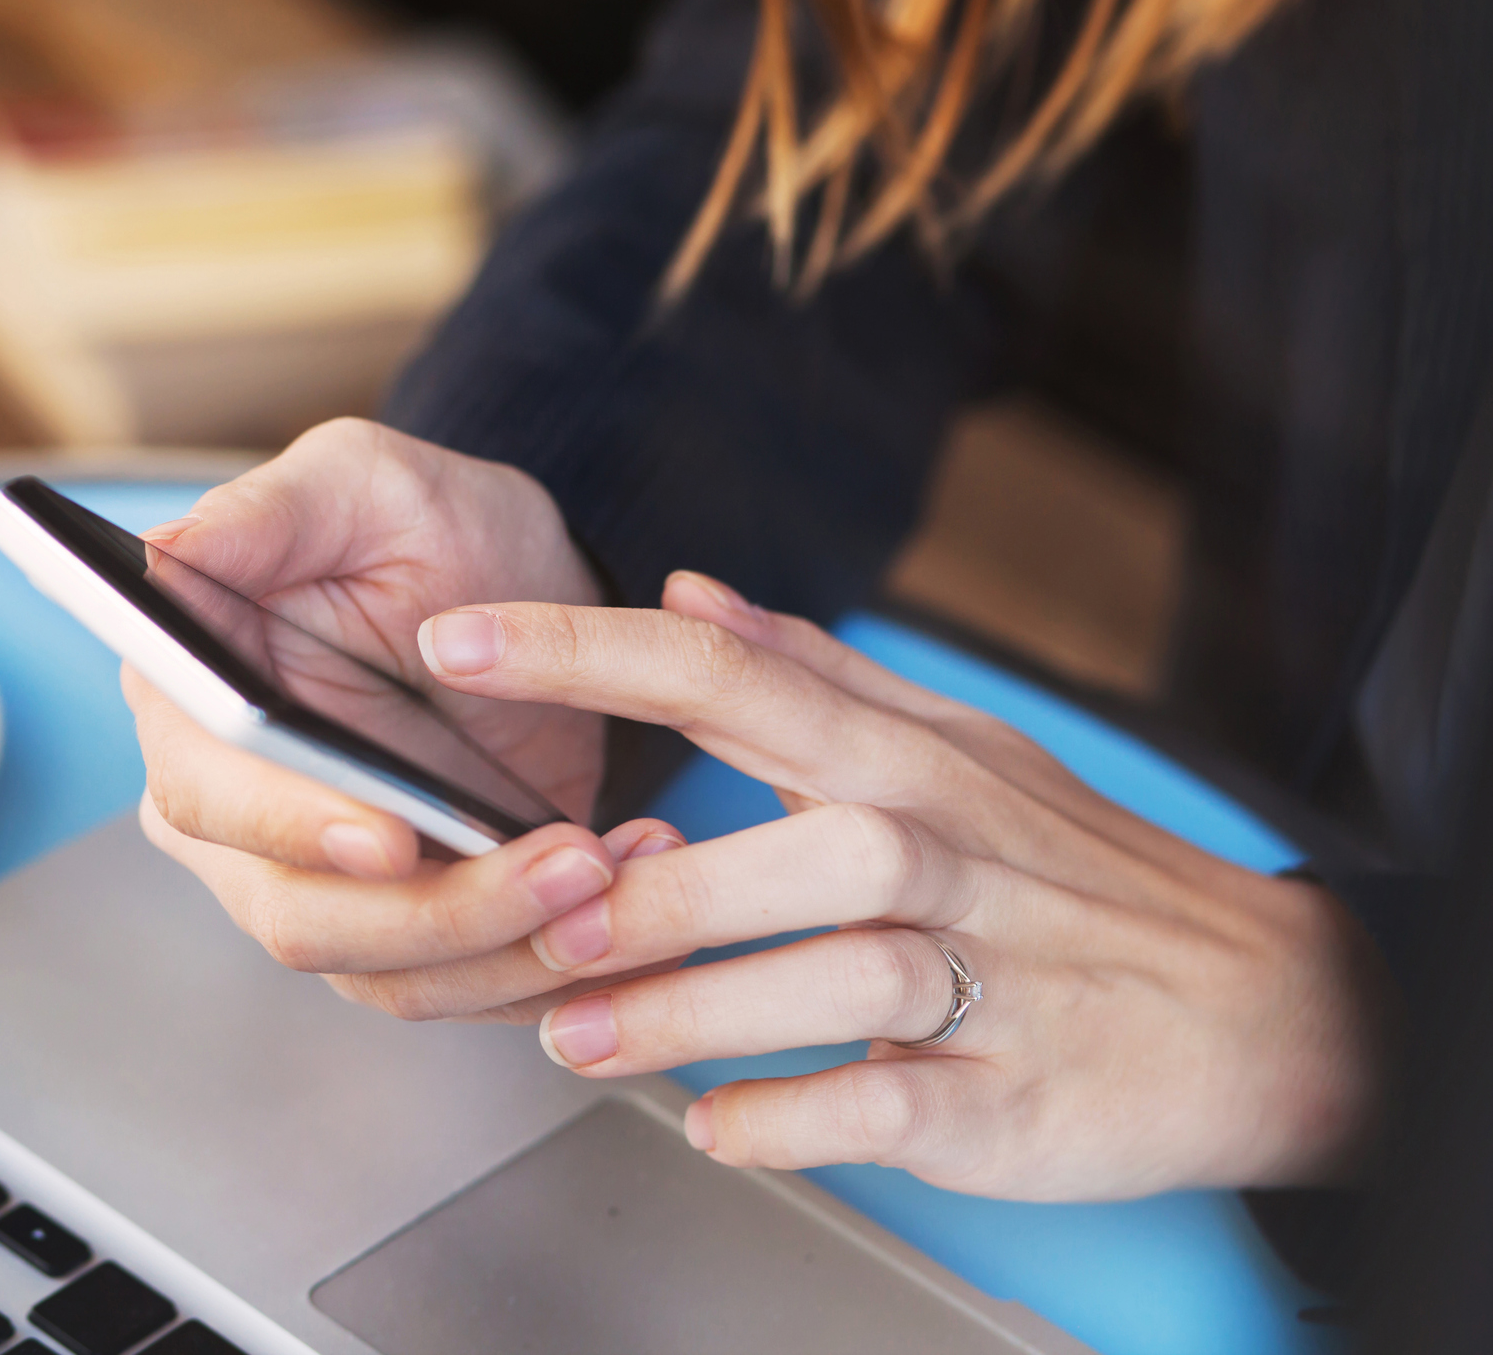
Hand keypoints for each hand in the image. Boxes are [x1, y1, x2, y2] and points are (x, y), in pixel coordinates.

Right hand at [130, 420, 668, 1019]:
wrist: (529, 591)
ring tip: (619, 869)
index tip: (390, 836)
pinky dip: (552, 965)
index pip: (210, 798)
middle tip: (570, 861)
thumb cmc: (430, 522)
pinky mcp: (412, 929)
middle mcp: (236, 815)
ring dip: (515, 946)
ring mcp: (321, 885)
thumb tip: (159, 557)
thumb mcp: (359, 482)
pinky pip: (467, 989)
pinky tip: (632, 899)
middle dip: (443, 909)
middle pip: (303, 917)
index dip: (291, 828)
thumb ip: (264, 514)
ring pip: (393, 973)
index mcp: (191, 707)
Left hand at [405, 571, 1388, 1198]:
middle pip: (804, 843)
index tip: (454, 643)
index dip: (585, 655)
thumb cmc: (1071, 870)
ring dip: (696, 1012)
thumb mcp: (950, 746)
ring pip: (843, 976)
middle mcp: (949, 852)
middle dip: (657, 887)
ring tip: (581, 1039)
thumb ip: (807, 674)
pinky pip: (892, 1104)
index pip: (733, 674)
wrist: (1265, 1007)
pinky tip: (713, 1125)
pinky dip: (793, 1119)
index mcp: (908, 757)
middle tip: (537, 920)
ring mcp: (992, 977)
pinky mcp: (1013, 1094)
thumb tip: (683, 595)